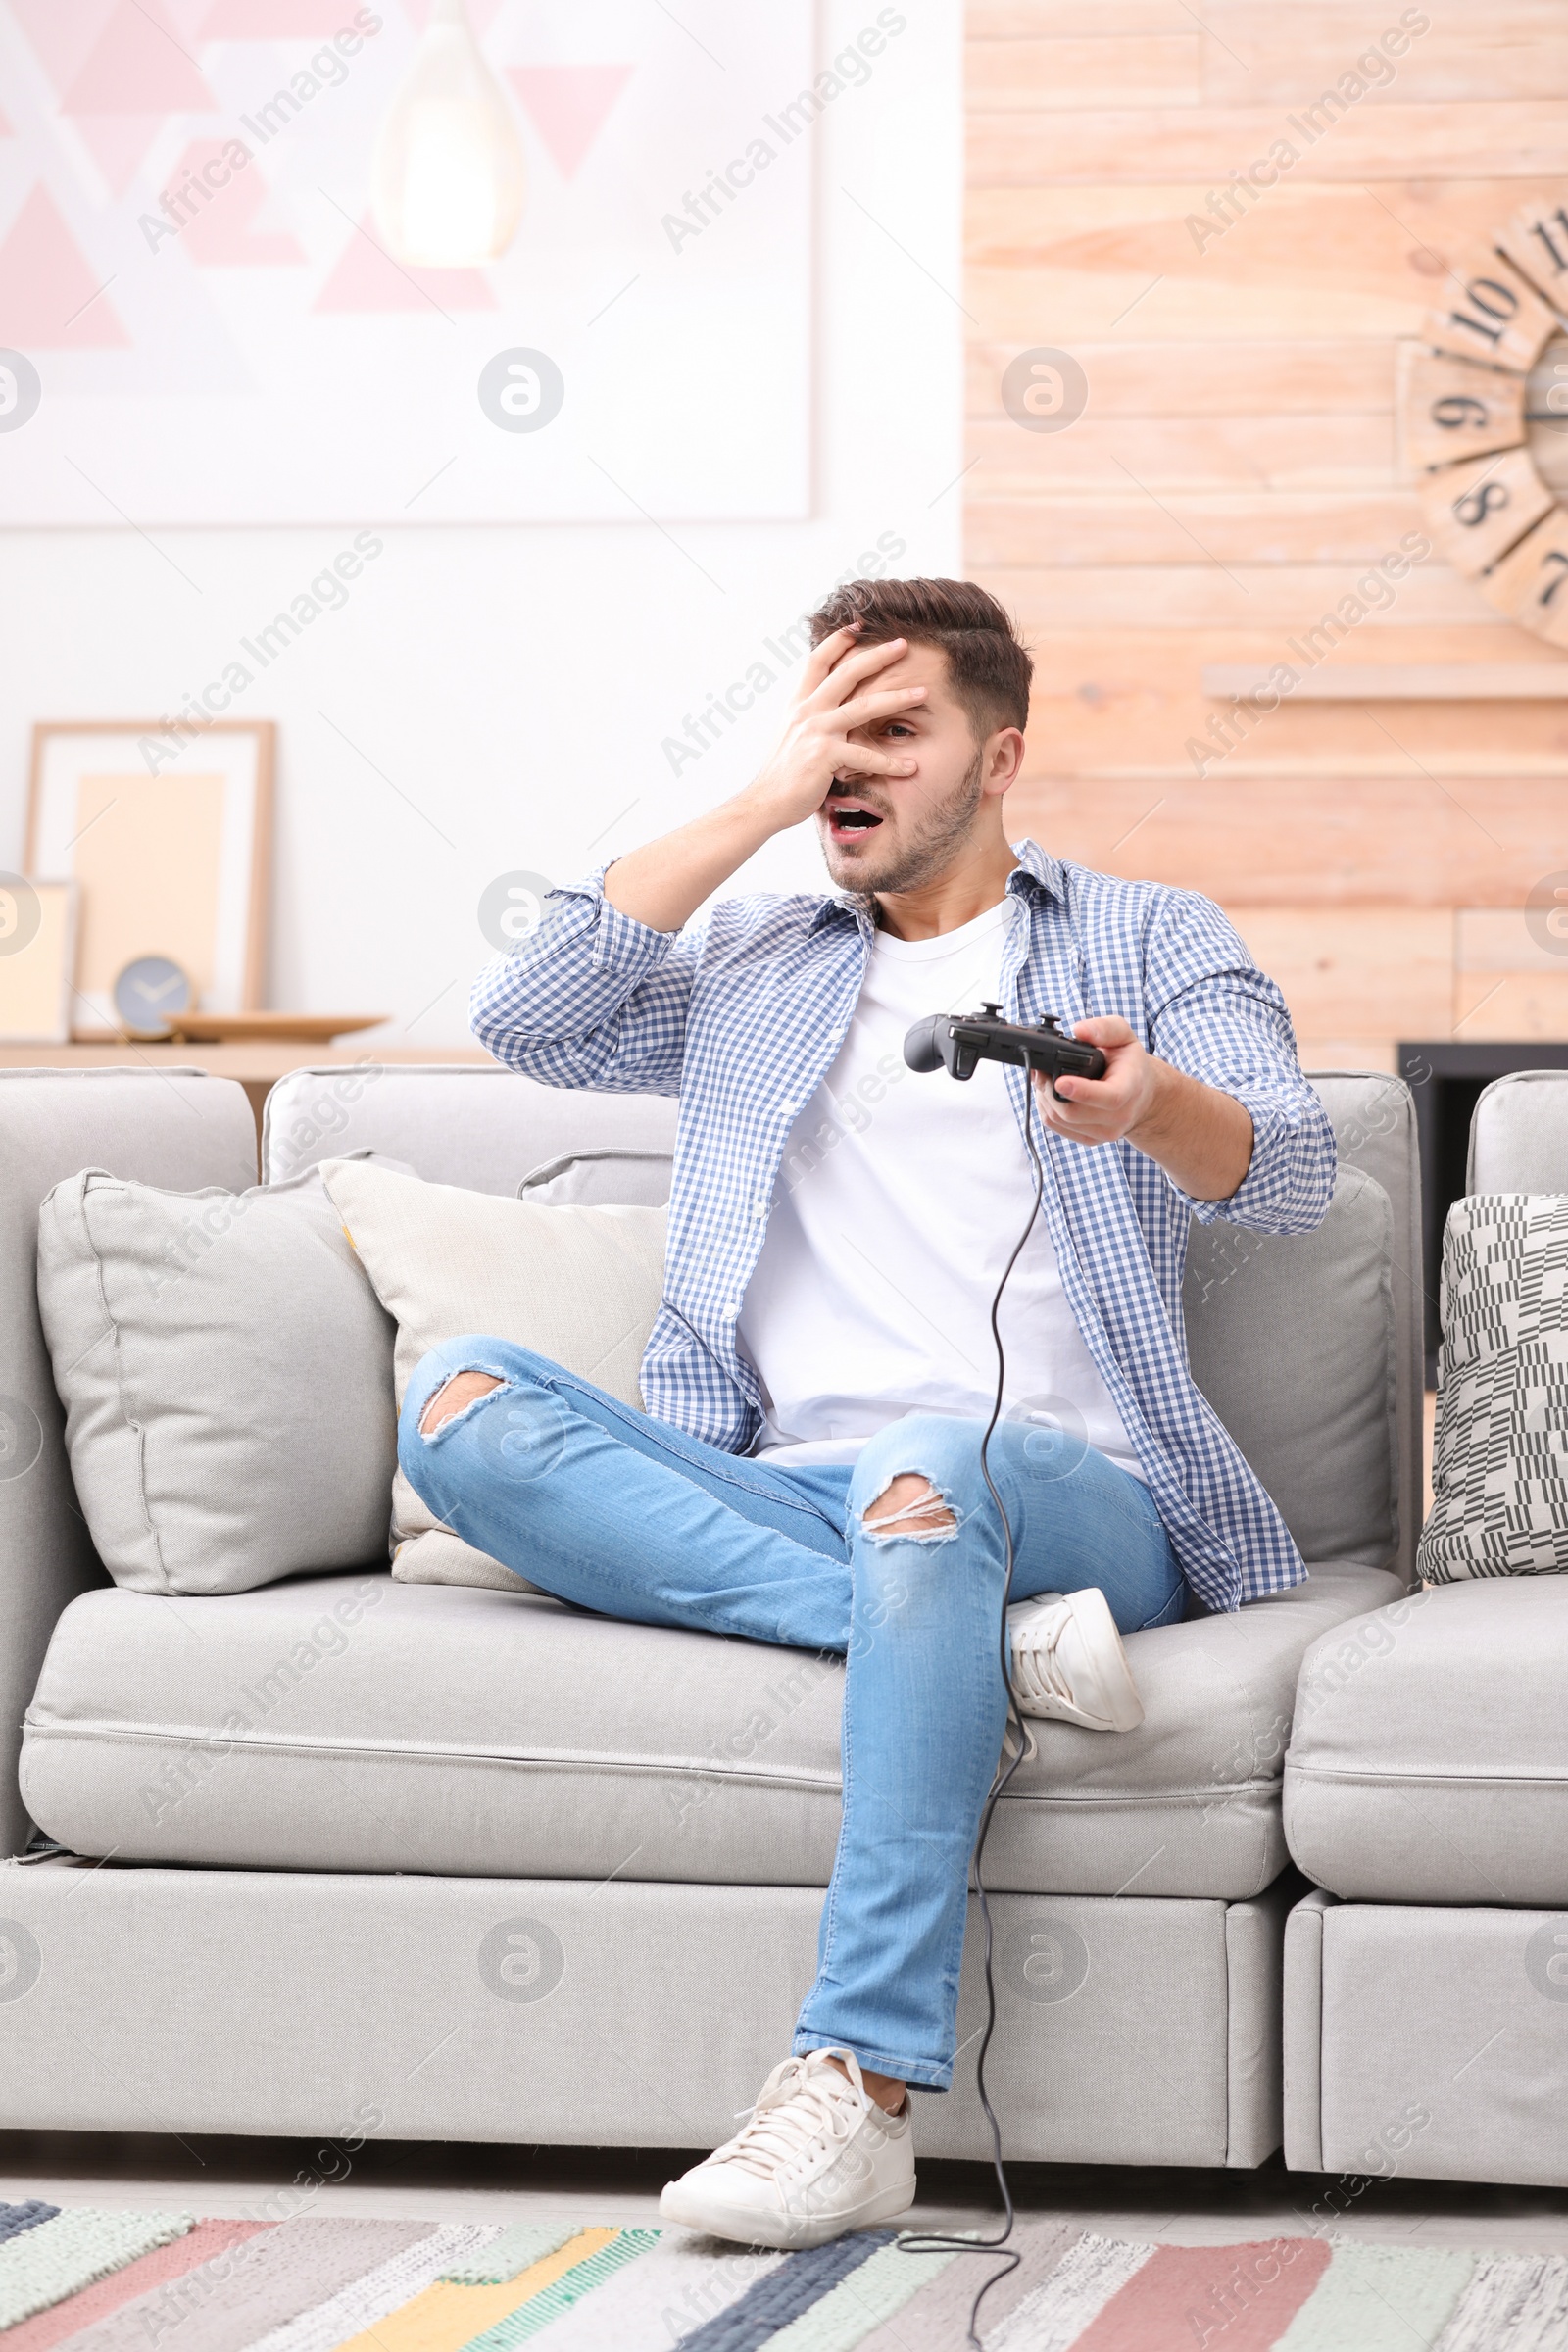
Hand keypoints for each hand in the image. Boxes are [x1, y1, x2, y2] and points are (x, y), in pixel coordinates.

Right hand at [741, 628, 926, 833]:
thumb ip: (808, 716)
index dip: (839, 640)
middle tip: (904, 644)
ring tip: (923, 692)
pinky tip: (910, 767)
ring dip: (898, 698)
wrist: (765, 802)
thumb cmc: (782, 773)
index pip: (818, 661)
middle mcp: (807, 711)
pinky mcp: (825, 756)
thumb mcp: (791, 734)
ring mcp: (816, 731)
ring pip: (864, 707)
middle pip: (847, 673)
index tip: (859, 625)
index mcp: (799, 703)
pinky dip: (891, 763)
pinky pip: (866, 756)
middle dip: (877, 656)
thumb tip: (823, 705)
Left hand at [1033, 1015, 1159, 1146]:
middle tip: (1039, 1071)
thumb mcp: (1124, 1036)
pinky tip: (1050, 1094)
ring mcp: (1105, 1132)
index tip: (1059, 1082)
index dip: (1082, 1091)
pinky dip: (1046, 1109)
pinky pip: (1057, 1128)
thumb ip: (1104, 1028)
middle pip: (1074, 1112)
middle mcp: (1120, 1116)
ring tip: (1045, 1080)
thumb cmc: (1129, 1063)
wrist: (1140, 1094)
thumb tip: (1079, 1030)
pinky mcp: (1090, 1139)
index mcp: (1131, 1088)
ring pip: (1060, 1121)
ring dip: (1044, 1099)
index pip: (1109, 1097)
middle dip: (1049, 1089)